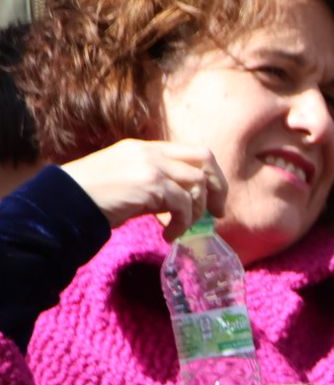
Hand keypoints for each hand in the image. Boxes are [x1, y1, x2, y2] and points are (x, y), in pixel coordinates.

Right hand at [59, 139, 227, 238]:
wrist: (64, 201)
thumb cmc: (91, 197)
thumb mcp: (127, 183)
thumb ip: (154, 185)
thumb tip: (182, 203)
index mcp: (145, 148)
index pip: (193, 151)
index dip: (210, 175)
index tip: (213, 200)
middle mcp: (150, 152)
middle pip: (204, 158)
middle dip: (218, 187)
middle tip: (217, 213)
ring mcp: (151, 166)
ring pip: (196, 183)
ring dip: (196, 211)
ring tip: (181, 228)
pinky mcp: (150, 184)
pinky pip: (183, 205)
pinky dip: (182, 224)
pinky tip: (168, 235)